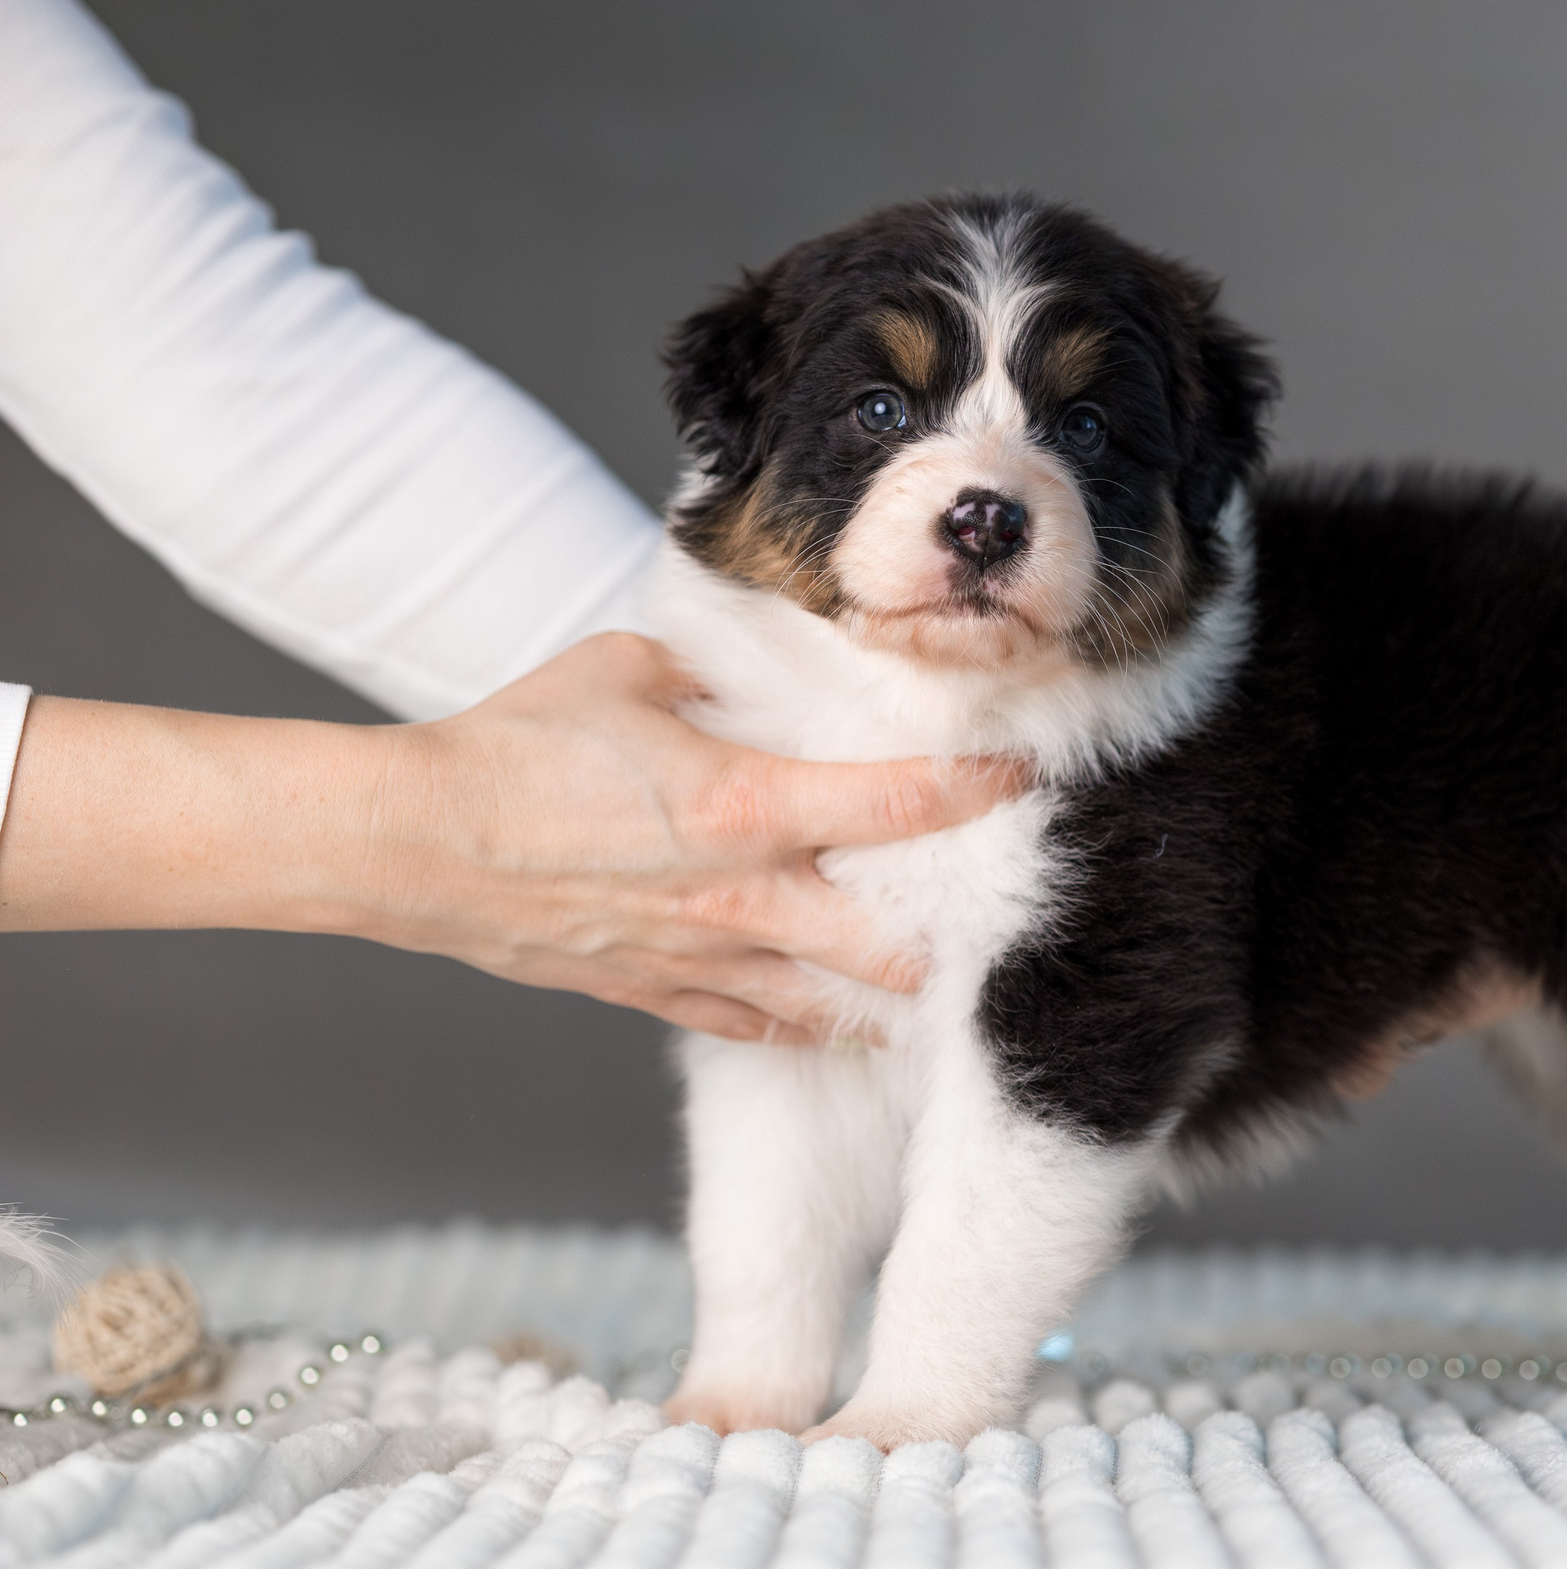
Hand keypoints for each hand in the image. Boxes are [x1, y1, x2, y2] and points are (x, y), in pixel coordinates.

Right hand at [0, 634, 1028, 1042]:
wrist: (413, 842)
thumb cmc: (516, 745)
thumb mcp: (627, 674)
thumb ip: (708, 680)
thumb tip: (745, 679)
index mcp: (749, 804)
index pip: (901, 803)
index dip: (976, 788)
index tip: (1023, 776)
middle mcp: (743, 895)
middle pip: (889, 943)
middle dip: (948, 940)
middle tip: (991, 925)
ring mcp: (700, 957)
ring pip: (829, 1004)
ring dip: (885, 1001)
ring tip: (935, 997)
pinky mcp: (653, 992)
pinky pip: (752, 1024)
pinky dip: (800, 1023)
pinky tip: (832, 1022)